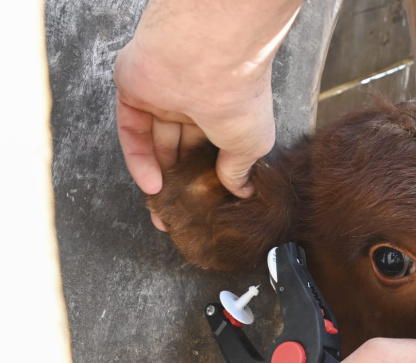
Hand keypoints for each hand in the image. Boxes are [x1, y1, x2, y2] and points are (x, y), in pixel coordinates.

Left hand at [114, 0, 301, 227]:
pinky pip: (132, 131)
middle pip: (181, 147)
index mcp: (224, 111)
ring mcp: (163, 96)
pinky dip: (139, 159)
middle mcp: (194, 102)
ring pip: (156, 142)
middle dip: (180, 182)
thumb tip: (242, 192)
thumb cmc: (241, 100)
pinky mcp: (134, 92)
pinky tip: (151, 185)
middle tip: (179, 214)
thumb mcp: (251, 146)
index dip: (206, 178)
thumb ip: (239, 170)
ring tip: (162, 209)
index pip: (211, 148)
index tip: (205, 206)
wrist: (210, 63)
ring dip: (158, 176)